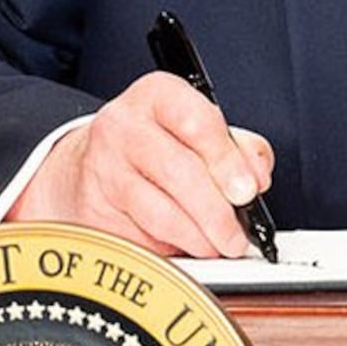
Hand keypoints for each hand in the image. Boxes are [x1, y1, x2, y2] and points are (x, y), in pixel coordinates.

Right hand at [6, 72, 275, 258]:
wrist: (88, 164)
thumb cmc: (155, 144)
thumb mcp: (197, 127)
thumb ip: (238, 146)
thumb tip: (258, 176)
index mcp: (156, 95)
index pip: (196, 122)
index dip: (227, 160)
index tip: (248, 191)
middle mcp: (123, 126)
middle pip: (180, 173)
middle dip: (217, 212)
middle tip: (237, 236)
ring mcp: (103, 169)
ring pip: (160, 214)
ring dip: (198, 239)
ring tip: (216, 246)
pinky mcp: (94, 211)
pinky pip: (141, 240)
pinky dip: (170, 250)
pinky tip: (182, 246)